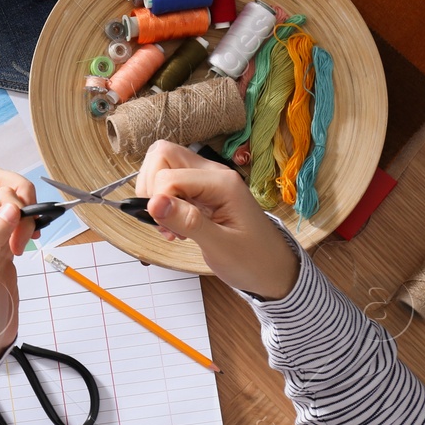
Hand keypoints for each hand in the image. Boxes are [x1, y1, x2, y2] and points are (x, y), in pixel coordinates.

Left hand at [0, 168, 39, 372]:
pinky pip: (16, 221)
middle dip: (21, 194)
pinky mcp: (4, 249)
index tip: (20, 241)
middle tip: (28, 226)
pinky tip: (29, 242)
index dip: (16, 209)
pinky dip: (28, 224)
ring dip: (26, 210)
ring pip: (8, 200)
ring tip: (28, 238)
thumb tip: (10, 207)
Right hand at [135, 142, 297, 298]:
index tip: (169, 229)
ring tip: (170, 225)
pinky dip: (162, 202)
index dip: (159, 200)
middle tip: (163, 220)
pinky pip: (170, 182)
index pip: (169, 175)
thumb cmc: (253, 260)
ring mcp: (206, 180)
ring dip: (155, 194)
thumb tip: (153, 203)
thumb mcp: (220, 246)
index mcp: (221, 182)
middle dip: (151, 187)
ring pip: (163, 165)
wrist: (273, 270)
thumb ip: (188, 222)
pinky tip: (175, 226)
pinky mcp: (201, 190)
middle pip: (163, 154)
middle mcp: (213, 173)